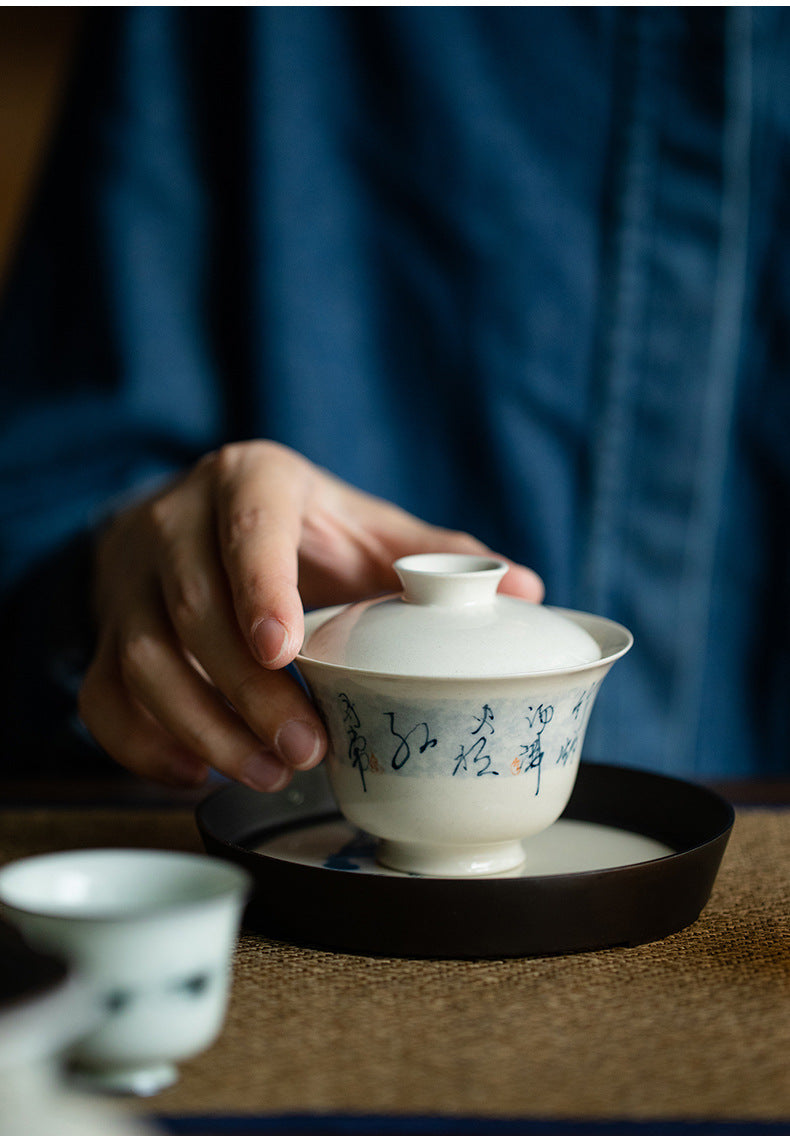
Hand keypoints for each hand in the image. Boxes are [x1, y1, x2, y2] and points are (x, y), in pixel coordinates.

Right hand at [79, 441, 543, 790]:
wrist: (201, 521)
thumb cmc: (301, 530)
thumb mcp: (363, 525)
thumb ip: (434, 555)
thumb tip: (527, 590)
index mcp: (248, 480)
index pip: (246, 522)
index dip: (259, 583)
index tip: (284, 649)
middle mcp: (174, 522)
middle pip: (192, 608)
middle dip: (247, 688)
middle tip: (305, 748)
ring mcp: (130, 581)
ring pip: (140, 659)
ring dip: (202, 727)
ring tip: (268, 773)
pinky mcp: (106, 633)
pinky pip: (101, 697)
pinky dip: (143, 747)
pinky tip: (198, 774)